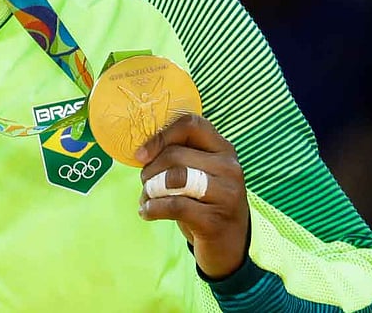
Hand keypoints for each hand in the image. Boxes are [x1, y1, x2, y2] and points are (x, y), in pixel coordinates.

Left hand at [136, 113, 248, 279]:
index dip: (161, 135)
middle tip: (145, 184)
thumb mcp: (199, 174)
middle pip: (175, 155)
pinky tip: (146, 212)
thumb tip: (141, 151)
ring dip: (150, 189)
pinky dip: (152, 208)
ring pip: (174, 178)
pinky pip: (174, 205)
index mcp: (223, 149)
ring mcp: (226, 194)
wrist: (230, 246)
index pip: (191, 124)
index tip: (141, 154)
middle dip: (150, 170)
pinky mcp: (215, 220)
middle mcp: (229, 167)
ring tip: (146, 199)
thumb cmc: (206, 204)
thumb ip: (180, 157)